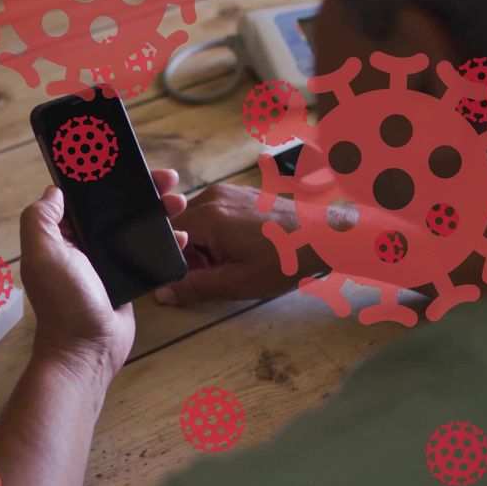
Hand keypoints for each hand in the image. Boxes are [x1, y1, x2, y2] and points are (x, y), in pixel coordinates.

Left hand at [19, 169, 187, 386]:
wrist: (88, 349)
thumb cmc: (64, 303)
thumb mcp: (42, 254)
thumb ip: (41, 219)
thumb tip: (55, 190)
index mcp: (62, 235)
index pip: (85, 198)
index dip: (106, 179)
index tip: (129, 164)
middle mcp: (84, 245)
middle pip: (117, 208)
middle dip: (142, 191)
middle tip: (168, 179)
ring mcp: (107, 262)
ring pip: (136, 227)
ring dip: (159, 211)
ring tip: (179, 202)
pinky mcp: (128, 278)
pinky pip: (148, 252)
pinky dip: (166, 241)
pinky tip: (181, 235)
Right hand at [156, 183, 332, 304]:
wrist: (323, 237)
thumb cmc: (285, 259)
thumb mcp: (237, 282)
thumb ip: (195, 287)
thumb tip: (163, 293)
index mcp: (208, 216)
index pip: (167, 235)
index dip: (174, 259)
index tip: (192, 273)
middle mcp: (213, 196)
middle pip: (180, 226)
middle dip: (190, 251)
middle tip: (215, 270)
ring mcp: (227, 192)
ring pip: (196, 220)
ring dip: (204, 243)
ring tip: (232, 259)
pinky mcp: (239, 194)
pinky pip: (213, 213)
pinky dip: (217, 233)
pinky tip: (241, 246)